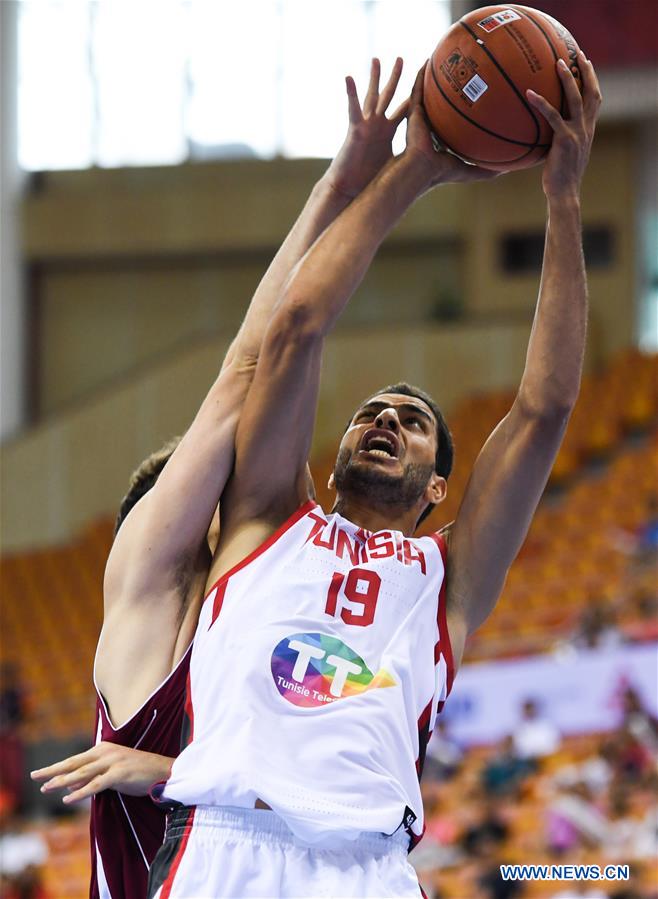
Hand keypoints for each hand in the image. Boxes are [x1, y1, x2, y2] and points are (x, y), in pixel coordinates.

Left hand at [30, 742, 173, 803]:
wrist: (163, 772)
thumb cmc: (138, 773)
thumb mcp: (111, 774)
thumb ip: (92, 776)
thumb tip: (70, 783)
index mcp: (103, 749)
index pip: (75, 759)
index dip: (57, 767)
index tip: (41, 774)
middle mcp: (106, 753)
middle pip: (74, 762)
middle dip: (53, 770)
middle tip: (35, 776)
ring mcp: (113, 762)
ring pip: (82, 772)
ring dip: (62, 781)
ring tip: (46, 788)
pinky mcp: (120, 774)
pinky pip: (96, 784)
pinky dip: (81, 792)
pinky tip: (68, 798)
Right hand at [325, 57, 408, 198]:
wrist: (349, 188)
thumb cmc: (367, 180)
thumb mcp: (392, 164)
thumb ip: (405, 158)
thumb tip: (422, 166)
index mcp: (386, 132)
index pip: (403, 110)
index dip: (413, 97)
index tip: (423, 83)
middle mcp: (376, 125)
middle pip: (388, 96)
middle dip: (395, 78)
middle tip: (402, 58)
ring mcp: (365, 126)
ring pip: (371, 97)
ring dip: (374, 78)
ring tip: (376, 59)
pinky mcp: (355, 131)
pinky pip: (353, 110)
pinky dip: (351, 94)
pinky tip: (348, 78)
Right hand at [404, 64, 499, 187]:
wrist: (422, 169)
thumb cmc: (442, 172)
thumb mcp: (470, 171)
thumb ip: (486, 170)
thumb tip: (508, 170)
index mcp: (443, 138)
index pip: (454, 121)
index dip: (464, 109)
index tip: (478, 96)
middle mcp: (432, 125)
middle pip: (443, 102)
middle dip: (451, 88)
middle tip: (464, 70)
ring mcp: (421, 117)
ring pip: (429, 92)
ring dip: (435, 77)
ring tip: (443, 59)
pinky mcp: (413, 112)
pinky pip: (417, 89)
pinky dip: (421, 75)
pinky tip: (428, 60)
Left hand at [526, 51, 601, 199]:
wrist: (565, 193)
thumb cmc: (560, 178)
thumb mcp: (564, 155)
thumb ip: (560, 140)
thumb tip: (544, 133)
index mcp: (588, 130)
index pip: (595, 100)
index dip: (593, 81)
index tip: (587, 64)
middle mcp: (586, 128)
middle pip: (591, 93)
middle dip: (586, 71)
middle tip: (578, 54)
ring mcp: (577, 133)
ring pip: (575, 99)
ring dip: (568, 79)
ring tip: (558, 63)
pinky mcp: (564, 140)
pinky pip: (552, 116)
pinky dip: (541, 103)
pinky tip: (530, 94)